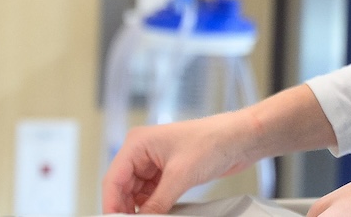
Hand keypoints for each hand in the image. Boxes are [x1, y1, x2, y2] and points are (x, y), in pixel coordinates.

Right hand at [103, 85, 337, 213]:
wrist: (239, 140)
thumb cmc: (212, 141)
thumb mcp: (181, 176)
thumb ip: (158, 201)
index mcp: (137, 143)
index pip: (114, 178)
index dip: (111, 202)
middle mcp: (141, 152)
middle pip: (122, 187)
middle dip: (125, 208)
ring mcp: (154, 163)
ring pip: (136, 193)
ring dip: (140, 209)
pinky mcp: (167, 173)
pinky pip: (152, 194)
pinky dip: (153, 207)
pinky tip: (156, 215)